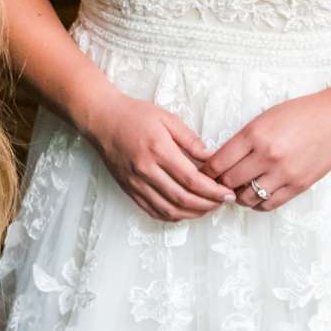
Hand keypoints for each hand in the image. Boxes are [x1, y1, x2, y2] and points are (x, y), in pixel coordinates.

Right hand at [78, 90, 230, 221]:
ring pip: (168, 209)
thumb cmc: (134, 115)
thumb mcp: (167, 118)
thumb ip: (190, 140)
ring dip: (192, 213)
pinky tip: (185, 211)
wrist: (102, 120)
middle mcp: (146, 170)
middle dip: (207, 204)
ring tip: (208, 208)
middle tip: (222, 202)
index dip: (213, 191)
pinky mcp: (129, 189)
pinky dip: (171, 216)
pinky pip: (152, 210)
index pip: (191, 180)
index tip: (227, 193)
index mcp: (158, 150)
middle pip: (182, 198)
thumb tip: (211, 158)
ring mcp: (135, 183)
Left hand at [205, 91, 330, 211]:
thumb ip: (242, 140)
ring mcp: (284, 173)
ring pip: (247, 198)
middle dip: (219, 185)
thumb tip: (218, 162)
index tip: (202, 174)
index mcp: (254, 135)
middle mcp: (267, 156)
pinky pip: (269, 204)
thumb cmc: (298, 115)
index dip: (206, 172)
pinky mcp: (298, 186)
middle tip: (216, 185)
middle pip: (229, 182)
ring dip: (238, 196)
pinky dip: (258, 204)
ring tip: (238, 189)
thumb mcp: (263, 119)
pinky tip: (256, 196)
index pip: (218, 162)